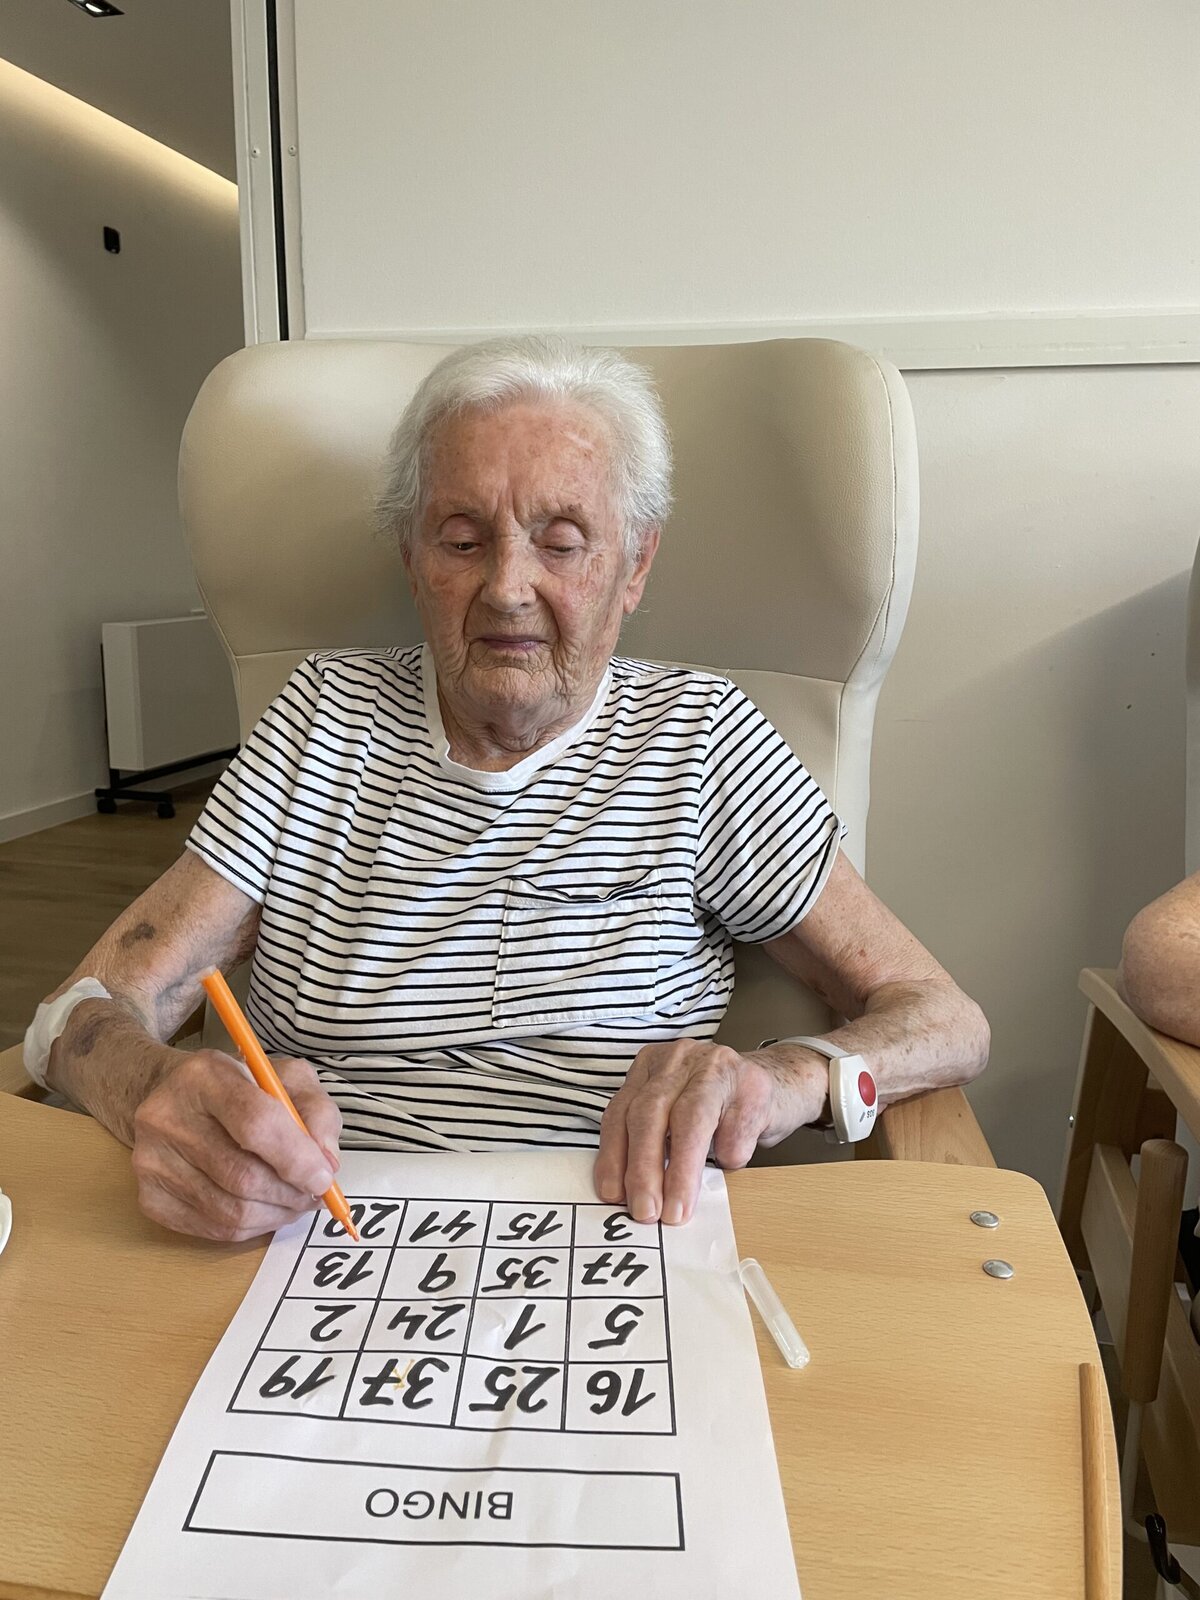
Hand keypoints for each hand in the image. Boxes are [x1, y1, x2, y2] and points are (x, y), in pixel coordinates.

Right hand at [131, 1050, 342, 1241]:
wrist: (173, 1098)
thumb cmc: (241, 1087)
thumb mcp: (287, 1078)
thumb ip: (316, 1113)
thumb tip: (326, 1165)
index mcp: (205, 1075)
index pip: (255, 1123)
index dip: (296, 1158)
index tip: (323, 1178)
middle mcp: (167, 1116)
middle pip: (242, 1175)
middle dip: (290, 1194)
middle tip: (314, 1195)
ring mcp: (152, 1160)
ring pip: (230, 1210)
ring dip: (275, 1214)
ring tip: (294, 1202)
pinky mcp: (149, 1196)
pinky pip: (213, 1229)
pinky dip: (250, 1227)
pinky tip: (265, 1209)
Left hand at [593, 1038, 826, 1226]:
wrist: (782, 1084)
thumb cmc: (720, 1109)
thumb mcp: (676, 1114)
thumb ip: (651, 1142)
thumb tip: (631, 1197)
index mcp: (651, 1066)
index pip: (621, 1111)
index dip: (614, 1155)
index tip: (613, 1196)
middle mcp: (680, 1059)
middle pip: (649, 1112)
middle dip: (643, 1167)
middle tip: (644, 1211)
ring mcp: (718, 1067)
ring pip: (690, 1118)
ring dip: (681, 1172)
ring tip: (676, 1210)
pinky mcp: (753, 1084)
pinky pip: (734, 1131)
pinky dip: (729, 1156)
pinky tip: (730, 1161)